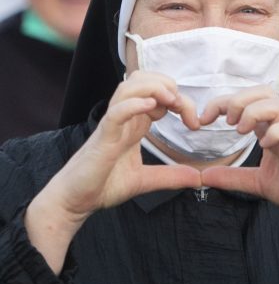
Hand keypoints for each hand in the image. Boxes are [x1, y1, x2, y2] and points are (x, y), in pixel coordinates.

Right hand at [26, 71, 202, 272]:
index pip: (157, 94)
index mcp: (134, 124)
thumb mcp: (145, 180)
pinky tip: (150, 106)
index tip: (195, 122)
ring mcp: (112, 126)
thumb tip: (198, 177)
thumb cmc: (102, 185)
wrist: (74, 202)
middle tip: (183, 107)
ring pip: (127, 88)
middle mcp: (123, 119)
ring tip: (170, 100)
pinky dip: (133, 105)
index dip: (180, 99)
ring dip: (152, 88)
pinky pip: (116, 113)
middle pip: (141, 80)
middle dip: (167, 84)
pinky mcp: (102, 139)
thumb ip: (171, 176)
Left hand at [199, 87, 278, 235]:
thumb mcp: (257, 183)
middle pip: (264, 92)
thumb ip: (233, 177)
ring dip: (255, 112)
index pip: (248, 100)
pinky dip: (277, 132)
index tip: (204, 119)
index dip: (224, 102)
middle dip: (239, 100)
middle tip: (225, 121)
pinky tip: (265, 145)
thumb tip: (204, 176)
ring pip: (278, 105)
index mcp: (271, 129)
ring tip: (242, 131)